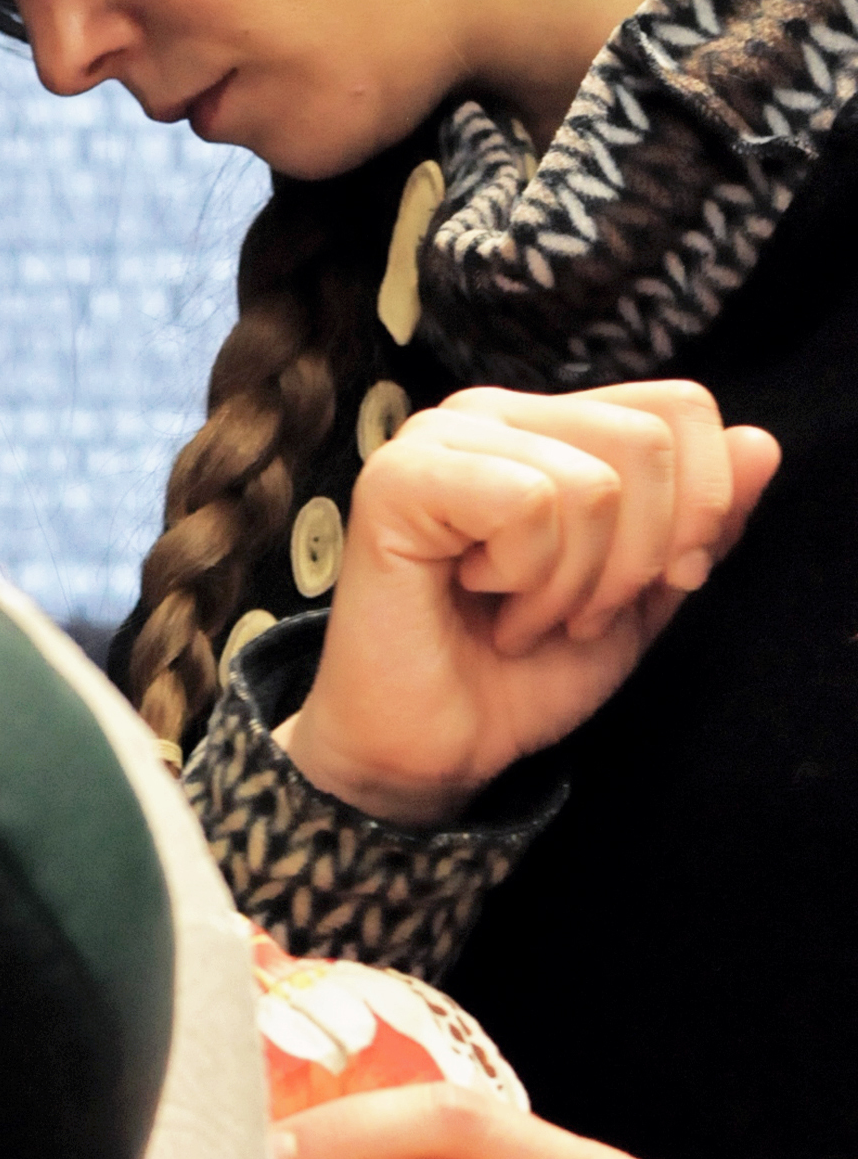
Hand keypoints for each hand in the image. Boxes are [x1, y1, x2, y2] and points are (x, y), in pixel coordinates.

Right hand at [278, 383, 780, 823]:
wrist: (434, 750)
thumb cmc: (520, 673)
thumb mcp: (642, 597)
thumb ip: (702, 524)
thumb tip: (760, 445)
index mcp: (550, 425)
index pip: (679, 409)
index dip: (701, 507)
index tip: (656, 586)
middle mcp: (494, 413)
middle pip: (646, 441)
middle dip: (636, 560)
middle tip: (573, 615)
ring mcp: (439, 437)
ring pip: (591, 483)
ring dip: (572, 584)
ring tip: (520, 616)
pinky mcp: (398, 479)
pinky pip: (528, 503)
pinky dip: (525, 578)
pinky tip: (481, 600)